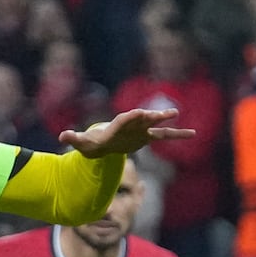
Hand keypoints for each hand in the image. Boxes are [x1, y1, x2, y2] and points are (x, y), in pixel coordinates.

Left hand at [61, 108, 194, 158]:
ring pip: (155, 125)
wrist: (102, 143)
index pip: (124, 120)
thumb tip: (63, 135)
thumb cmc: (91, 143)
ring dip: (165, 119)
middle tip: (163, 113)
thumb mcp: (81, 143)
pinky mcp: (147, 138)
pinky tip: (192, 134)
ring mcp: (140, 130)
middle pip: (141, 119)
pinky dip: (177, 134)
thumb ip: (74, 138)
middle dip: (150, 116)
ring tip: (176, 113)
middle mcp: (130, 125)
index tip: (139, 113)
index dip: (131, 117)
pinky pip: (164, 136)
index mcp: (116, 125)